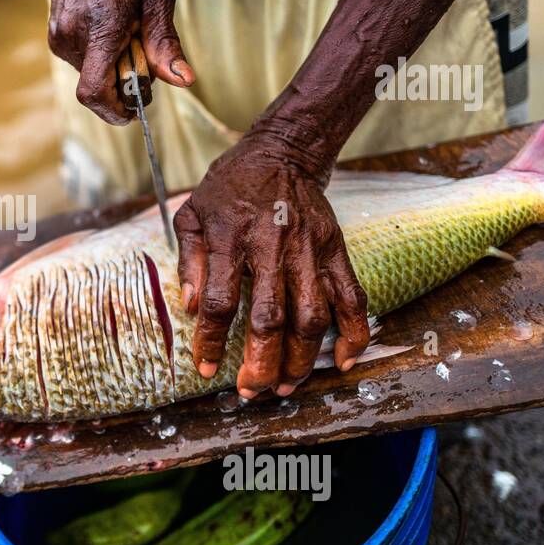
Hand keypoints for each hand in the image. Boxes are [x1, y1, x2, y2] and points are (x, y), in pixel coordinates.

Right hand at [45, 0, 193, 123]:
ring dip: (112, 65)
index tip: (134, 108)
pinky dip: (100, 54)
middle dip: (123, 80)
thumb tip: (182, 80)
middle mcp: (72, 36)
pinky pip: (81, 60)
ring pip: (90, 74)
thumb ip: (166, 43)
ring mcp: (59, 35)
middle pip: (99, 85)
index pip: (94, 92)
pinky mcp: (55, 33)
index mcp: (100, 29)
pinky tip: (111, 26)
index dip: (115, 110)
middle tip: (142, 48)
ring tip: (126, 29)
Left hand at [172, 133, 369, 397]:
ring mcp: (310, 251)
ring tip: (286, 385)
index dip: (212, 341)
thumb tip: (190, 306)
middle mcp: (273, 248)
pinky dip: (354, 333)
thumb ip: (189, 259)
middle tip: (251, 391)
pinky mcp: (336, 251)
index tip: (206, 368)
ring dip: (302, 359)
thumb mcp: (193, 213)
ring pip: (312, 317)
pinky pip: (352, 298)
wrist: (283, 153)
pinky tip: (344, 361)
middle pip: (270, 318)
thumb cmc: (230, 187)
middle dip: (261, 362)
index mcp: (231, 239)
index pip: (220, 302)